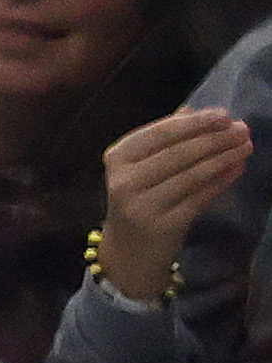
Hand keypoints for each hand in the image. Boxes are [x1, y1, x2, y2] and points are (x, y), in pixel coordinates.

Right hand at [92, 104, 253, 305]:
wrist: (128, 251)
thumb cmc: (140, 198)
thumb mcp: (141, 166)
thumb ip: (164, 138)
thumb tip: (194, 110)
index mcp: (117, 158)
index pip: (160, 133)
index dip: (195, 123)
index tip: (224, 114)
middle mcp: (124, 181)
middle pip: (179, 153)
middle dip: (215, 138)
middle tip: (242, 129)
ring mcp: (142, 205)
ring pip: (192, 175)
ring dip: (224, 157)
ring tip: (246, 146)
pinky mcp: (163, 225)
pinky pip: (200, 197)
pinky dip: (221, 181)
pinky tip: (237, 168)